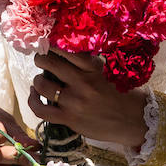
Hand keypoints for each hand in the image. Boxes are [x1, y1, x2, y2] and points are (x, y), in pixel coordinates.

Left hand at [27, 49, 147, 148]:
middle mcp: (82, 83)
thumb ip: (89, 65)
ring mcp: (74, 101)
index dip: (53, 45)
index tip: (48, 44)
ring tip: (40, 80)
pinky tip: (34, 95)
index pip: (67, 50)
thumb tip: (64, 54)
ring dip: (37, 80)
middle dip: (41, 59)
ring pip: (42, 85)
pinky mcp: (69, 118)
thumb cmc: (121, 95)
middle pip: (50, 64)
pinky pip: (41, 109)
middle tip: (41, 59)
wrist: (133, 121)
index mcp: (93, 69)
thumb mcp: (107, 73)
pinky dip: (33, 100)